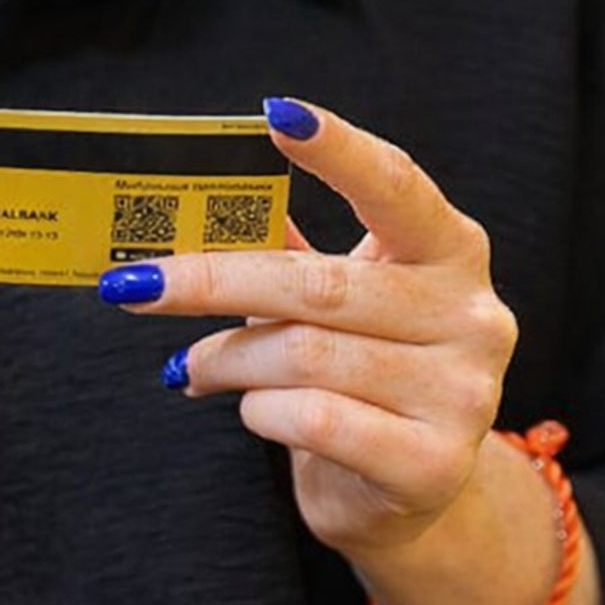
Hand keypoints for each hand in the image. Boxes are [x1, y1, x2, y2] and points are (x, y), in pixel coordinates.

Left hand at [99, 98, 519, 560]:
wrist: (410, 489)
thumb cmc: (361, 375)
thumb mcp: (336, 302)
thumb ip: (286, 250)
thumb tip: (195, 199)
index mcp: (451, 252)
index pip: (396, 186)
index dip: (339, 150)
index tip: (276, 114)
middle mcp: (472, 315)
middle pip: (318, 284)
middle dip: (210, 281)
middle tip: (132, 284)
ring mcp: (462, 393)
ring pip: (303, 355)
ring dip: (225, 358)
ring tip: (191, 364)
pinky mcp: (433, 463)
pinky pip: (312, 418)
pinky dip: (258, 410)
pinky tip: (249, 408)